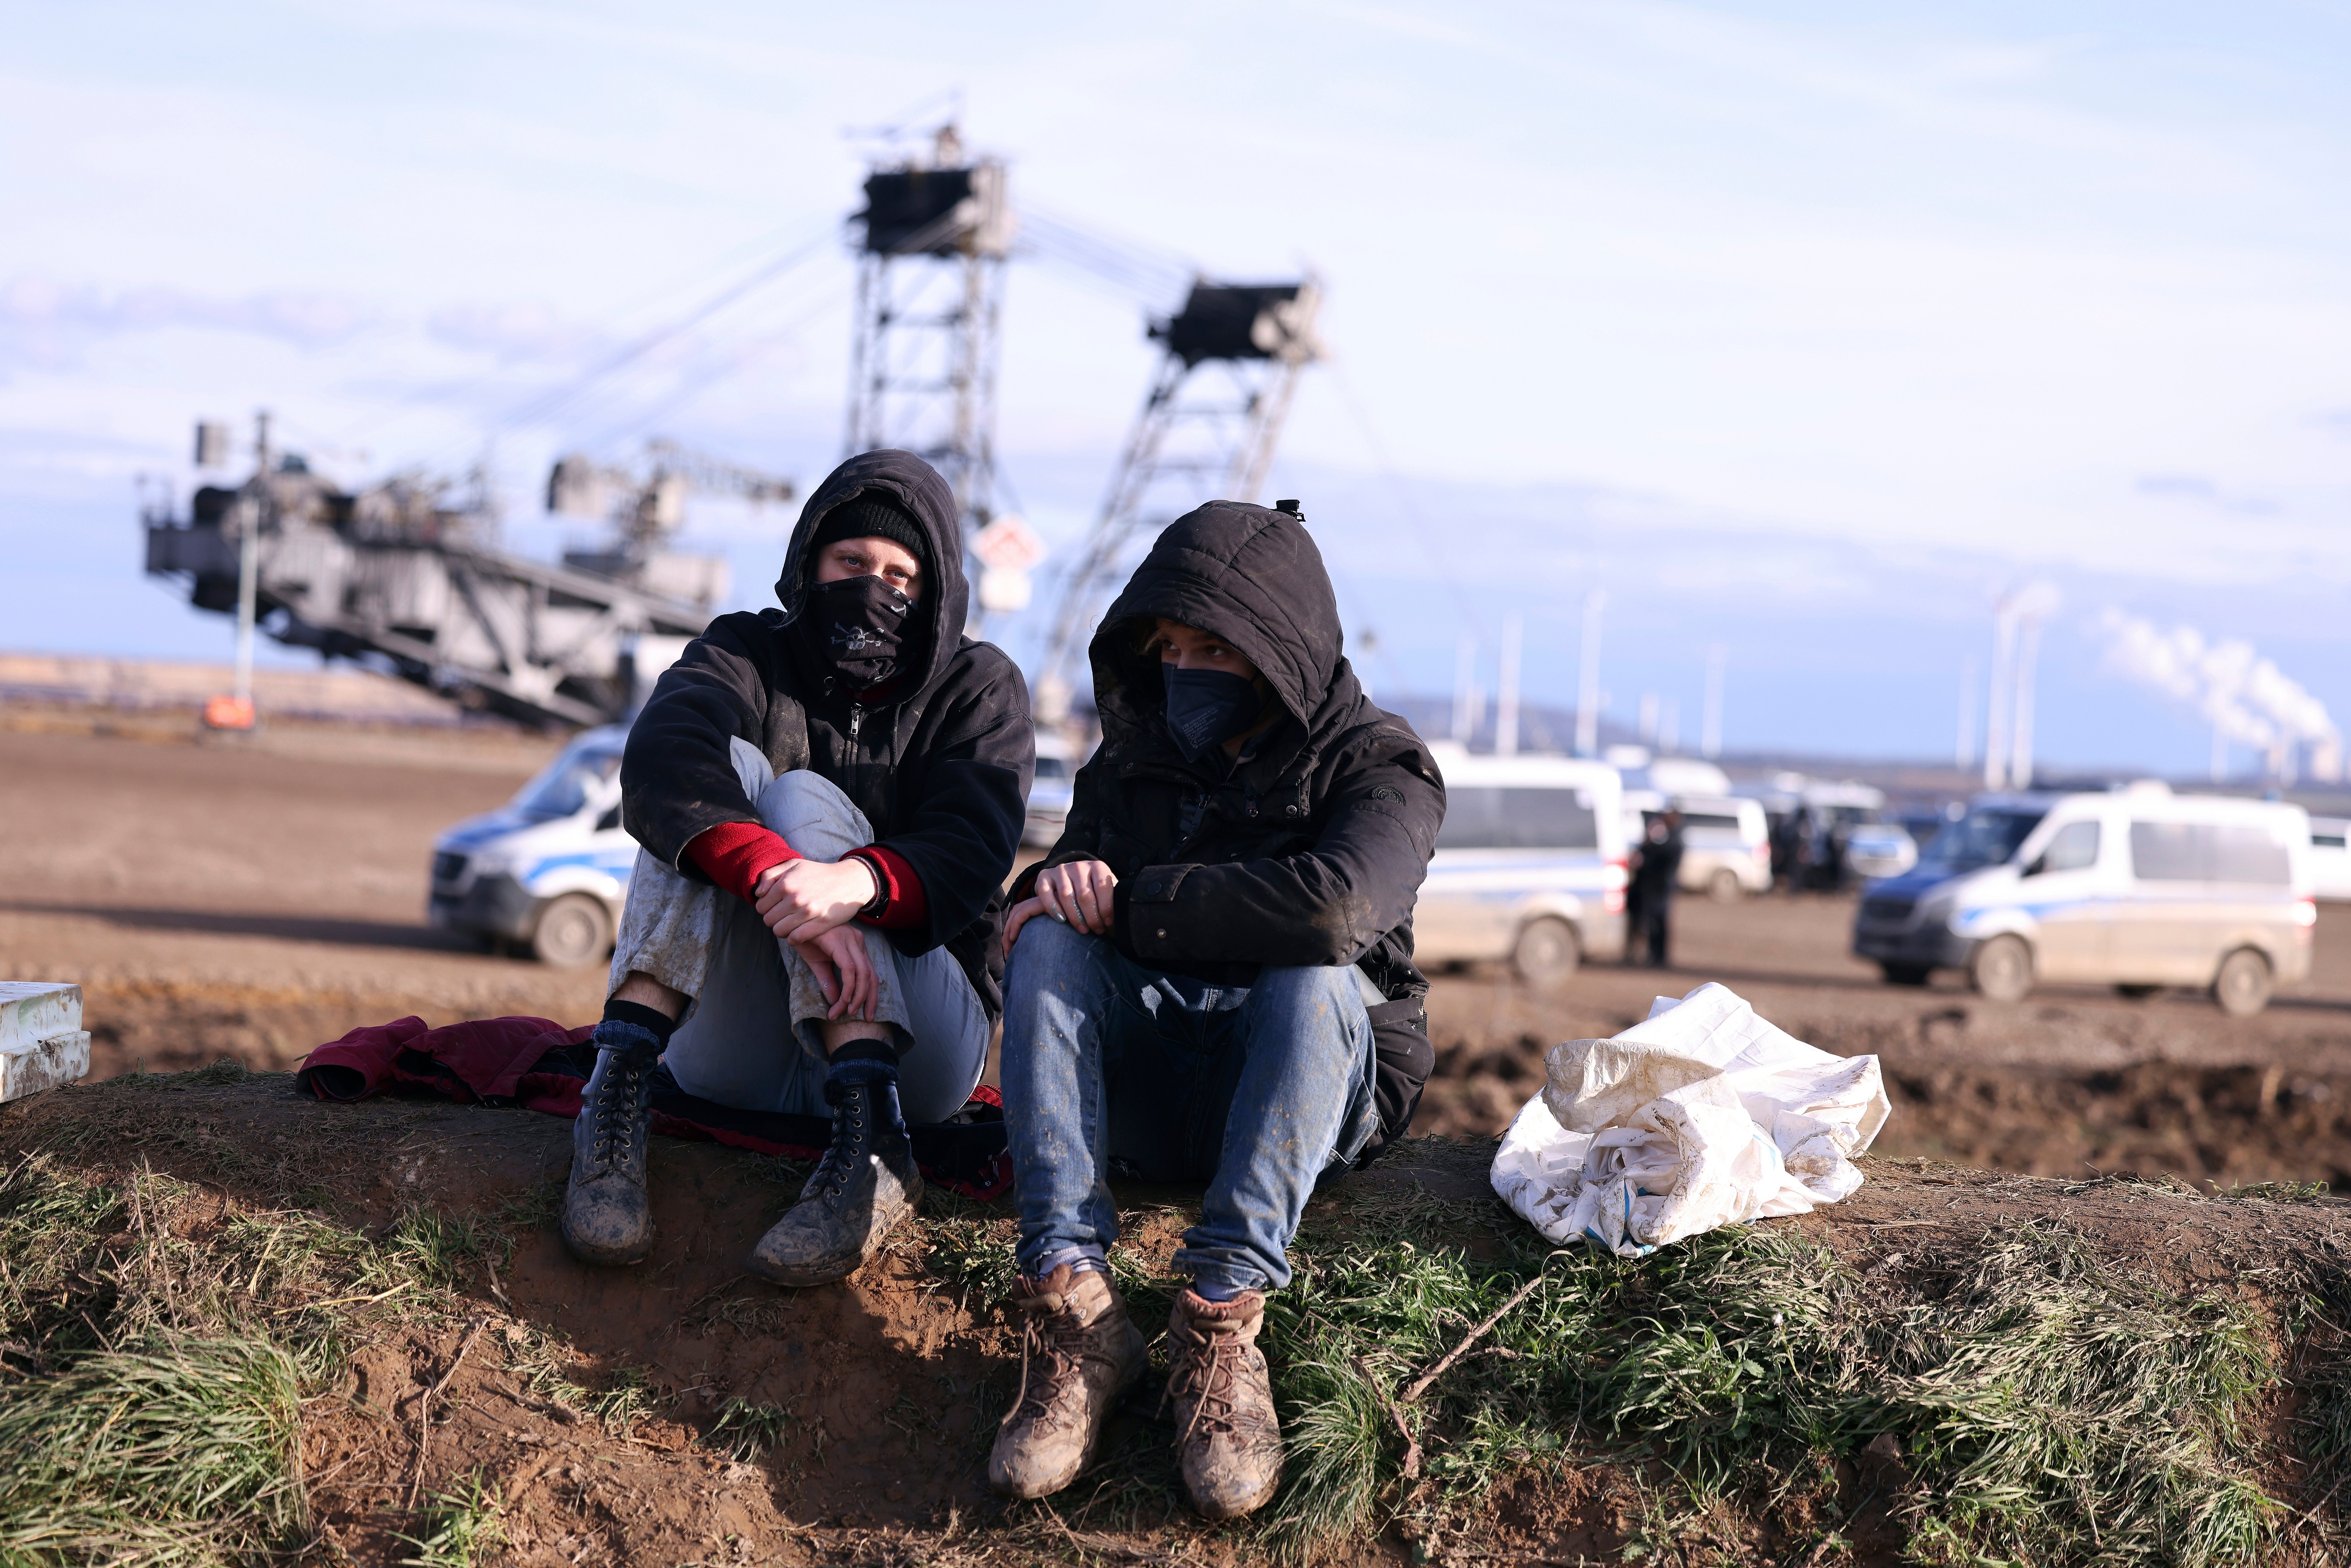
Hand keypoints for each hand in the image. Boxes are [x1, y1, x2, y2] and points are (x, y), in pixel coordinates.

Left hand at [753, 857, 877, 944]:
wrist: (849, 880)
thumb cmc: (819, 873)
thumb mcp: (793, 865)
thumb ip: (770, 875)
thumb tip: (757, 893)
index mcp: (785, 884)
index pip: (761, 906)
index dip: (766, 907)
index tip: (775, 905)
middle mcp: (794, 899)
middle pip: (768, 920)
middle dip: (773, 918)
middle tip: (783, 914)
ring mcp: (808, 913)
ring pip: (779, 931)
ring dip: (782, 929)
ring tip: (789, 923)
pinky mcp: (820, 924)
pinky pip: (795, 939)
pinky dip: (793, 938)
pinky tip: (797, 931)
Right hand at [792, 922, 877, 1021]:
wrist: (790, 919)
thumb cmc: (804, 938)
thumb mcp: (818, 963)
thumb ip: (828, 981)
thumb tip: (835, 1001)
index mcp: (856, 945)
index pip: (871, 973)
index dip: (871, 995)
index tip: (863, 1013)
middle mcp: (857, 941)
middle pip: (872, 975)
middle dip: (870, 999)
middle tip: (866, 1018)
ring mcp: (850, 939)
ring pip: (863, 973)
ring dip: (856, 996)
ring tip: (846, 1012)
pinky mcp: (838, 940)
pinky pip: (849, 968)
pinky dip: (847, 987)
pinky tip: (841, 1000)